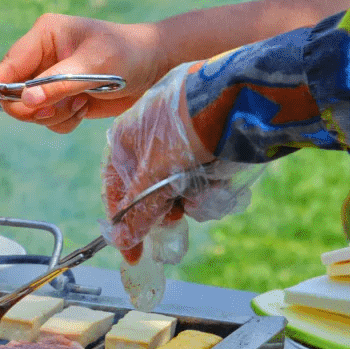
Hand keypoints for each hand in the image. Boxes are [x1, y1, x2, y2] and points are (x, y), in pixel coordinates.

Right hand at [0, 14, 168, 132]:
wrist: (155, 66)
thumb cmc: (128, 54)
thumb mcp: (93, 66)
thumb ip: (57, 84)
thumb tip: (25, 101)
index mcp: (44, 36)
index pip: (9, 64)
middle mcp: (42, 57)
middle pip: (14, 93)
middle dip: (34, 107)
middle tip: (55, 108)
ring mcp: (50, 79)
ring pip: (31, 111)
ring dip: (54, 114)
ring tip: (80, 102)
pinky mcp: (60, 98)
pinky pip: (47, 121)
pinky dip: (63, 121)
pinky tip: (84, 108)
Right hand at [101, 62, 260, 265]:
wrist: (235, 97)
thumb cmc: (184, 132)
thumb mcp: (156, 176)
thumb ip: (138, 210)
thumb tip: (122, 240)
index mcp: (124, 139)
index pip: (113, 188)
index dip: (121, 223)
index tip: (132, 251)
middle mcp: (148, 137)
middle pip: (148, 189)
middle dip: (162, 209)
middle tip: (175, 221)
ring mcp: (179, 138)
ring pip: (176, 185)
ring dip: (188, 198)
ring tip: (203, 197)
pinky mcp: (207, 140)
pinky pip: (200, 174)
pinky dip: (208, 185)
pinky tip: (218, 184)